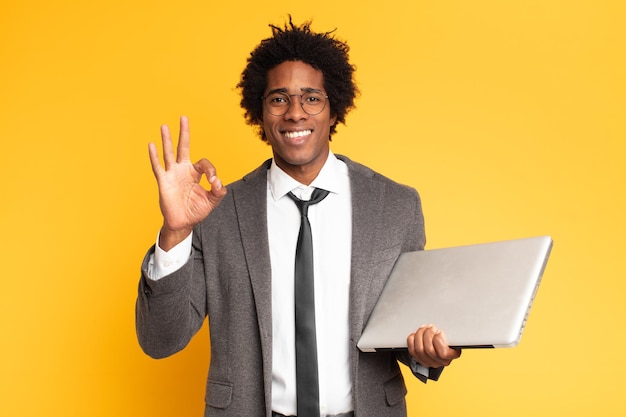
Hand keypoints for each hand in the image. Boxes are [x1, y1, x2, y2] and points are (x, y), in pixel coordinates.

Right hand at [148, 116, 226, 249]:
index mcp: (195, 173)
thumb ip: (219, 191)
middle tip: (184, 117)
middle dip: (184, 133)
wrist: (183, 223)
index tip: (214, 181)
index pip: (204, 163)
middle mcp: (183, 170)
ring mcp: (172, 174)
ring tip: (164, 126)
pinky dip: (154, 156)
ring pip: (169, 153)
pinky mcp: (164, 181)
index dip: (211, 170)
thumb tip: (218, 181)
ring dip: (167, 140)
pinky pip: (158, 167)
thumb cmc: (196, 211)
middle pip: (184, 147)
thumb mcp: (212, 201)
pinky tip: (151, 145)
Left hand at [407, 324, 460, 368]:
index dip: (439, 340)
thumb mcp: (454, 333)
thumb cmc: (449, 336)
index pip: (443, 353)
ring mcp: (429, 362)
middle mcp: (441, 361)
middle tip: (430, 326)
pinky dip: (412, 340)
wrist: (441, 344)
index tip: (439, 331)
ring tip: (423, 328)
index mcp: (452, 355)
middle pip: (429, 350)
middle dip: (428, 334)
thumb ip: (452, 330)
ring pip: (419, 350)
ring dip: (419, 335)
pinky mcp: (419, 360)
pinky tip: (416, 334)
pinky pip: (412, 351)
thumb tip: (451, 322)